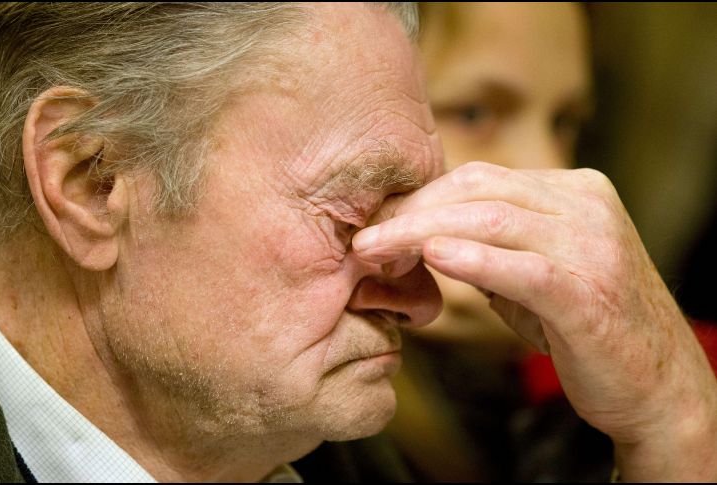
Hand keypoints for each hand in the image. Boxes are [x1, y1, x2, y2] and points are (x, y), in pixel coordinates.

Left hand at [353, 161, 716, 480]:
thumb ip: (489, 244)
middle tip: (364, 237)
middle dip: (411, 212)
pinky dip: (474, 260)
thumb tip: (419, 234)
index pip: (481, 178)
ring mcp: (592, 246)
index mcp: (574, 192)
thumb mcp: (534, 270)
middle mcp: (586, 207)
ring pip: (493, 220)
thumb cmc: (582, 324)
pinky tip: (433, 257)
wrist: (654, 383)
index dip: (421, 197)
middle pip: (480, 191)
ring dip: (422, 232)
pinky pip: (524, 268)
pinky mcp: (589, 294)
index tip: (378, 221)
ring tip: (376, 250)